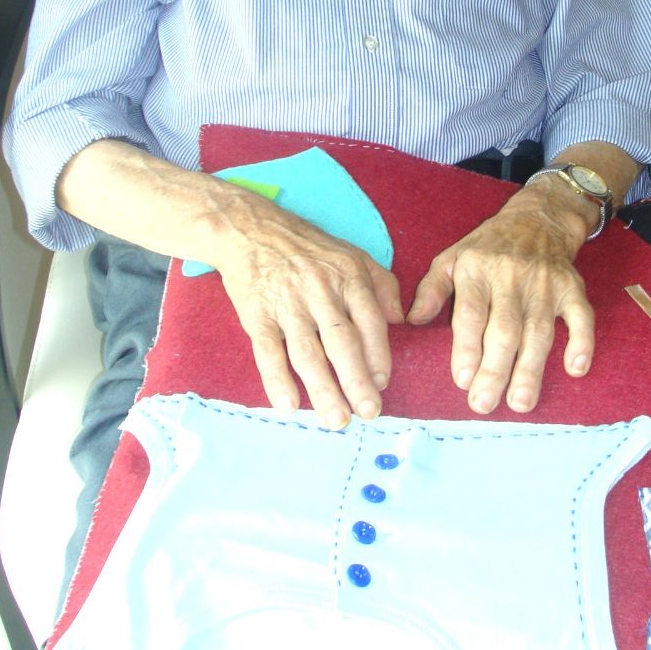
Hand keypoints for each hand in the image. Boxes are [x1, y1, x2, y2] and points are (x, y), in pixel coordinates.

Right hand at [216, 201, 401, 429]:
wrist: (250, 229)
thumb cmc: (307, 247)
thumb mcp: (353, 254)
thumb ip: (382, 284)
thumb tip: (400, 319)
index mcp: (348, 276)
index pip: (370, 321)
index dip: (378, 355)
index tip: (383, 383)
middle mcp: (320, 290)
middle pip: (341, 342)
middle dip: (357, 380)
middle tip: (369, 412)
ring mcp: (287, 303)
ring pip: (308, 352)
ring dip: (323, 389)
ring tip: (337, 420)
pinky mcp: (257, 313)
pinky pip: (268, 351)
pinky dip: (277, 379)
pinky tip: (289, 405)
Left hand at [406, 189, 594, 414]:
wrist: (538, 218)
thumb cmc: (489, 246)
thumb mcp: (452, 257)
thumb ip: (431, 289)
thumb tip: (413, 321)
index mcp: (477, 270)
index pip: (471, 313)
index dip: (467, 347)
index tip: (462, 380)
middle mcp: (511, 277)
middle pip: (504, 329)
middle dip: (495, 369)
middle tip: (484, 404)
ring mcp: (545, 284)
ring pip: (538, 330)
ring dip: (531, 368)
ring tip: (520, 402)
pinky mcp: (572, 288)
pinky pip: (580, 317)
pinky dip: (581, 342)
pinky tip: (576, 369)